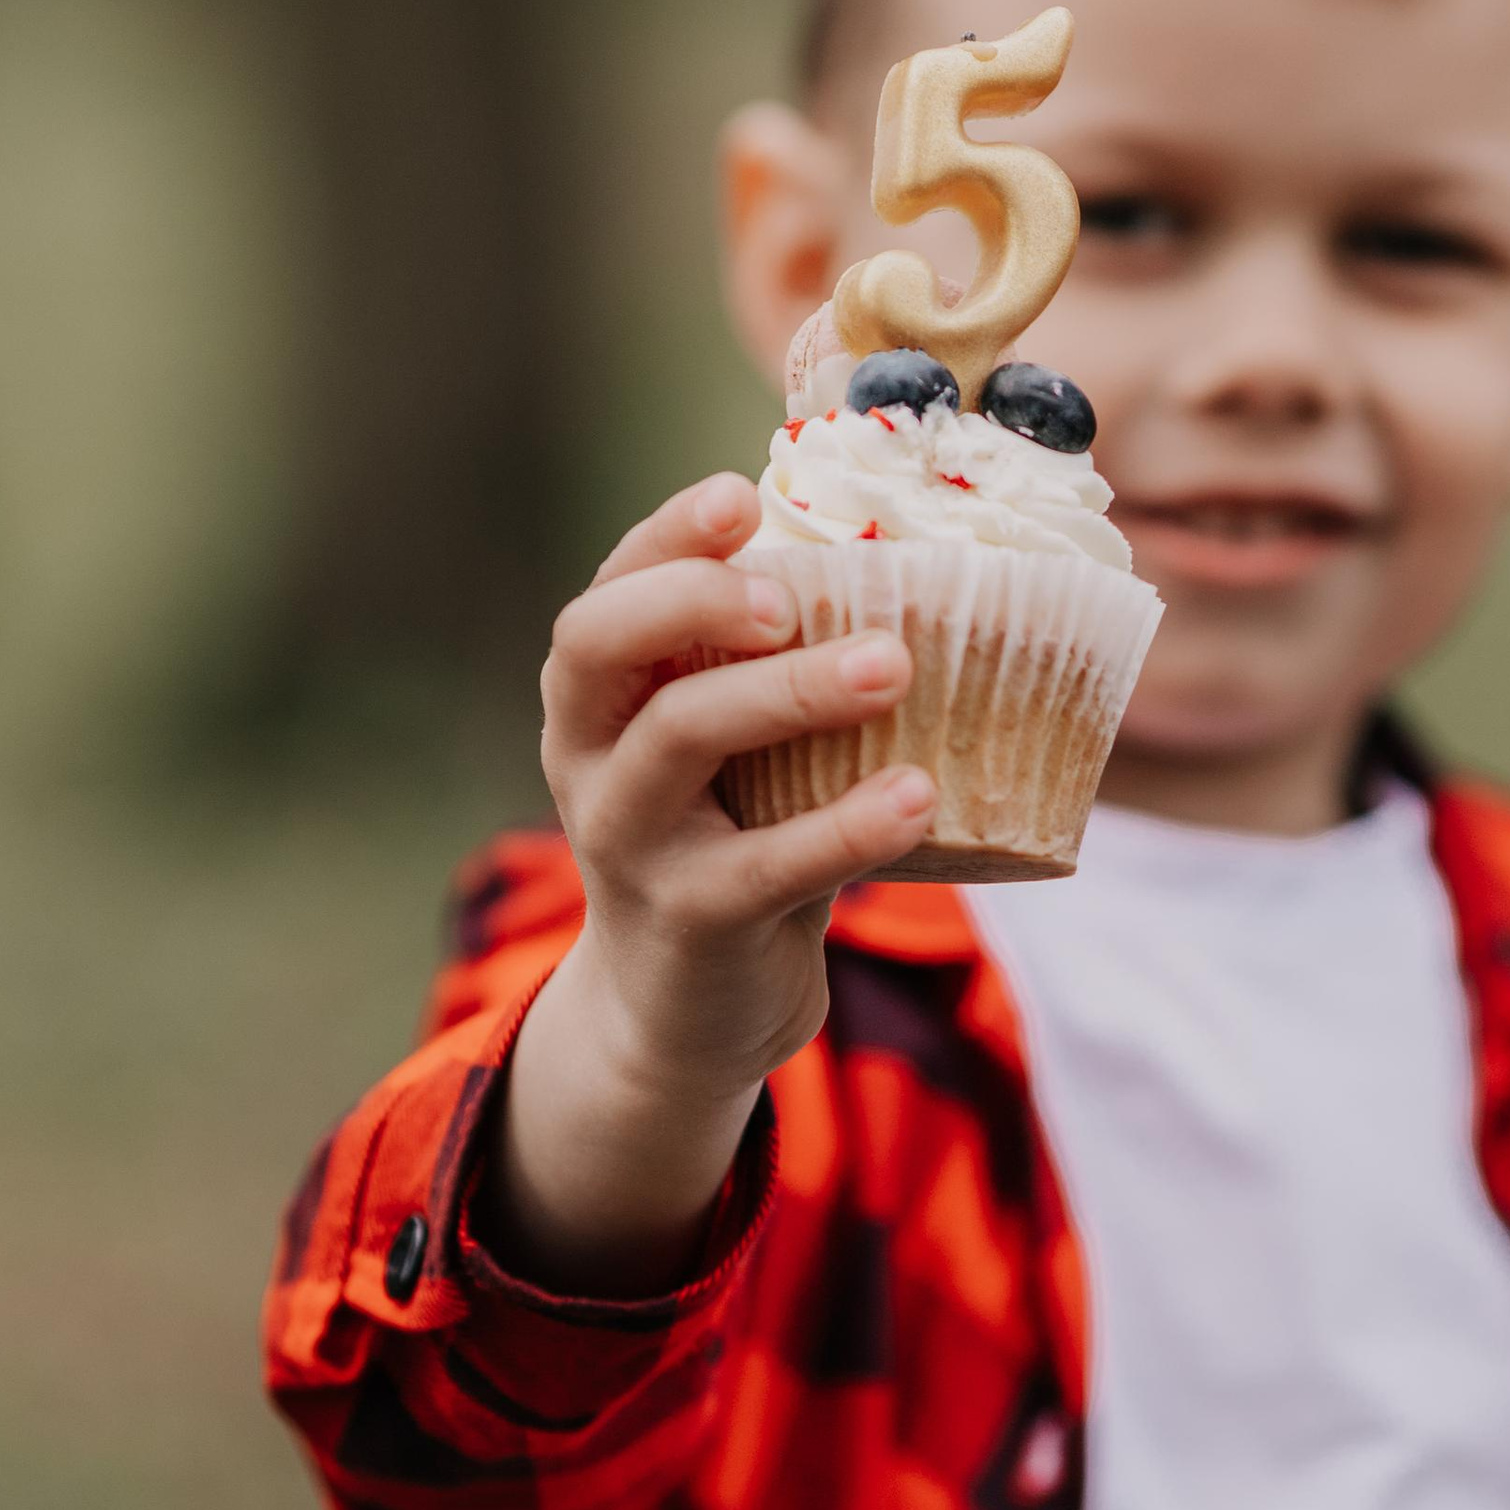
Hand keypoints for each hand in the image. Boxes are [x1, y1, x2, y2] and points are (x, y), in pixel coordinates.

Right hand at [494, 472, 934, 1289]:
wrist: (685, 1014)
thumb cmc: (733, 840)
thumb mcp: (735, 752)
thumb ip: (776, 671)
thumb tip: (917, 561)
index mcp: (598, 699)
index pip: (608, 592)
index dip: (664, 537)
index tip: (740, 495)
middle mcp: (591, 758)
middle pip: (604, 648)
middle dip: (693, 599)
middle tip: (791, 592)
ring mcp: (629, 841)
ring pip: (682, 739)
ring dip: (788, 691)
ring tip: (891, 664)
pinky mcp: (692, 920)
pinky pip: (766, 864)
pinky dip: (847, 825)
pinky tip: (918, 794)